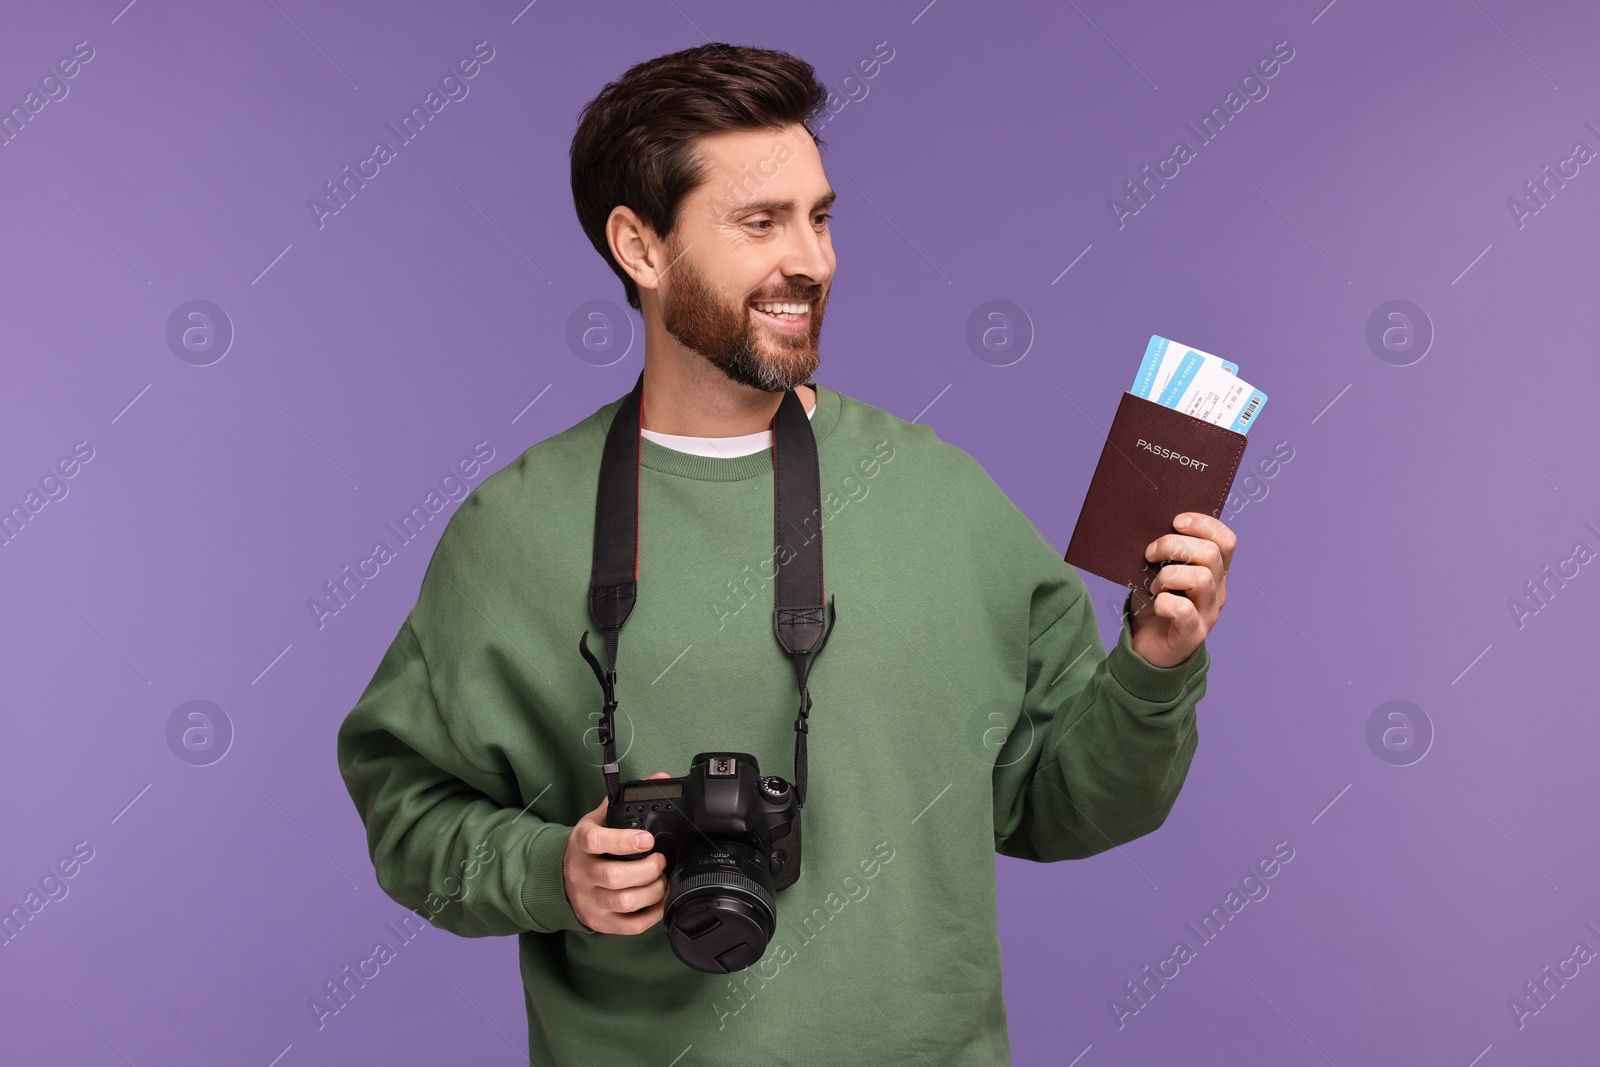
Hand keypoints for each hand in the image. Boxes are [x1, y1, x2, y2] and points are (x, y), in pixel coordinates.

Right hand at [562, 771, 670, 933]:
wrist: (561, 878)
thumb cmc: (589, 847)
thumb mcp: (599, 819)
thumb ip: (626, 800)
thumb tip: (659, 778)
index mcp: (582, 843)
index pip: (596, 842)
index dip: (623, 841)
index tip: (648, 839)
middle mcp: (582, 873)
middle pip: (614, 877)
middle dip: (647, 869)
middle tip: (661, 860)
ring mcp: (590, 900)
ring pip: (624, 902)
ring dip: (652, 891)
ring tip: (662, 879)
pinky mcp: (600, 922)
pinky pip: (630, 926)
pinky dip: (651, 915)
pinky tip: (659, 900)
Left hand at [1128, 512, 1235, 668]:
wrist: (1147, 647)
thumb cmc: (1154, 603)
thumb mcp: (1159, 571)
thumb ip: (1164, 552)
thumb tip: (1150, 525)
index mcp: (1215, 571)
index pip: (1225, 541)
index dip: (1204, 524)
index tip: (1176, 521)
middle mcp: (1218, 591)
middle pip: (1211, 554)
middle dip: (1175, 546)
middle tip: (1150, 553)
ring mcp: (1209, 613)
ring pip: (1202, 579)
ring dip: (1169, 576)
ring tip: (1154, 585)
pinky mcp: (1193, 634)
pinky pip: (1184, 610)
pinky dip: (1165, 602)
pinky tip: (1156, 604)